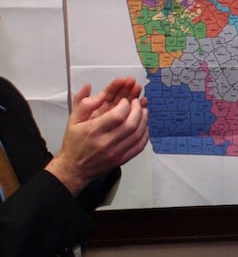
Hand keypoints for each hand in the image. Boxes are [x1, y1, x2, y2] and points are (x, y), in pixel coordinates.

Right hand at [47, 78, 149, 195]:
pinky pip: (139, 146)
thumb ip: (84, 104)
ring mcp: (115, 152)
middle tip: (137, 103)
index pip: (117, 115)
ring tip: (143, 111)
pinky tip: (144, 126)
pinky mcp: (121, 159)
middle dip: (137, 110)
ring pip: (137, 134)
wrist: (75, 167)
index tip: (125, 100)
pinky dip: (145, 134)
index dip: (126, 105)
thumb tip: (90, 88)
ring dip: (144, 120)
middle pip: (131, 124)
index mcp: (93, 131)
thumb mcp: (73, 121)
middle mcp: (105, 142)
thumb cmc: (74, 144)